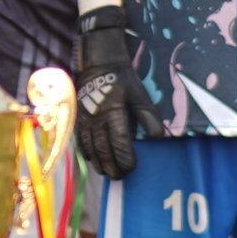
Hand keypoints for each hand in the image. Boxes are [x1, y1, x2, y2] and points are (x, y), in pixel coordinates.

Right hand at [71, 10, 140, 181]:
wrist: (96, 60)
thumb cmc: (121, 75)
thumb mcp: (138, 92)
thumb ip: (148, 115)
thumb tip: (158, 136)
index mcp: (113, 114)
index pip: (119, 144)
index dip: (125, 159)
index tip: (132, 168)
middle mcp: (96, 120)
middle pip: (103, 150)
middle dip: (112, 166)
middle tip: (120, 178)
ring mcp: (84, 119)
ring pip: (90, 148)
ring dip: (98, 163)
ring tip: (107, 173)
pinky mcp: (78, 117)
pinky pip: (80, 140)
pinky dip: (86, 152)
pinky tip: (92, 159)